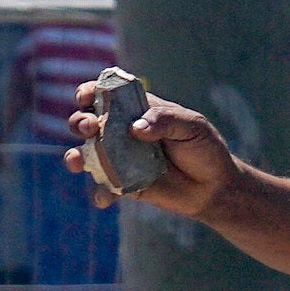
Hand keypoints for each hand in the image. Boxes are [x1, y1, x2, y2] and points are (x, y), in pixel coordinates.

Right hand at [73, 78, 229, 217]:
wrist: (215, 187)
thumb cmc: (204, 149)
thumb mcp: (192, 126)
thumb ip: (165, 120)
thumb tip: (135, 128)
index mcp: (135, 110)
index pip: (104, 95)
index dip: (88, 92)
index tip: (86, 97)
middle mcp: (120, 132)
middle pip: (86, 122)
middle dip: (80, 122)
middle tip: (91, 128)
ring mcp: (118, 158)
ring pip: (84, 155)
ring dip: (74, 157)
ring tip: (78, 161)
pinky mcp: (122, 184)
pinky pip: (102, 188)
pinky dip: (99, 193)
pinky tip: (106, 198)